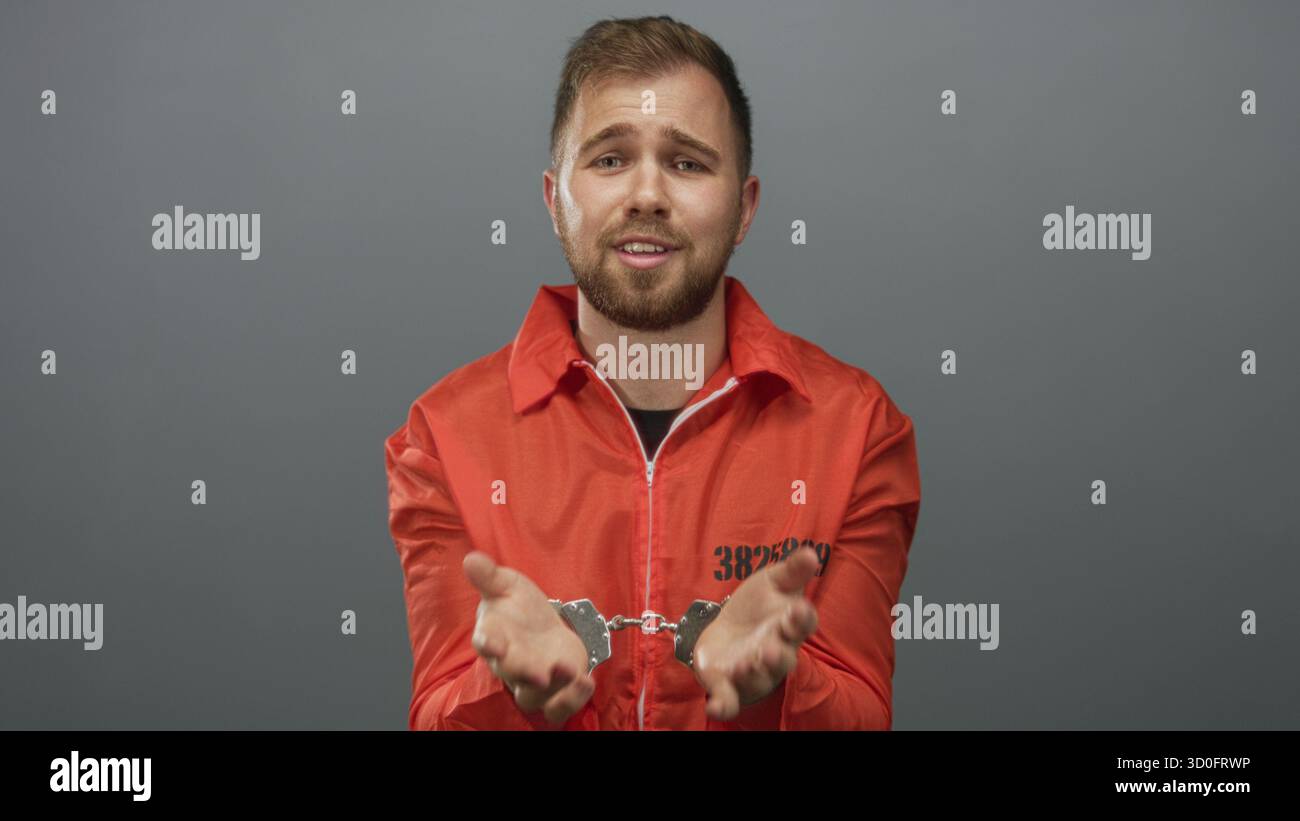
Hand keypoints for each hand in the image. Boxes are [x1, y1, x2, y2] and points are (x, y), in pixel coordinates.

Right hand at [463, 551, 594, 727]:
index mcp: (494, 637)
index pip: (485, 643)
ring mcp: (533, 680)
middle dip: (523, 673)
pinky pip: (559, 707)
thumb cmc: (517, 606)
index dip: (488, 644)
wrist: (540, 625)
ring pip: (534, 699)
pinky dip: (572, 700)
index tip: (492, 643)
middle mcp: (510, 664)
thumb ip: (490, 576)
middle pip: (511, 675)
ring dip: (552, 690)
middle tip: (538, 672)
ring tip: (569, 672)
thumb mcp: (506, 585)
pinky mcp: (556, 689)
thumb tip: (471, 558)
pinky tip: (586, 681)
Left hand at [691, 546, 820, 720]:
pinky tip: (715, 707)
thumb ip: (792, 570)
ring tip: (744, 665)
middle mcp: (774, 653)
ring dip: (752, 674)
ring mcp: (751, 671)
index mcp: (788, 626)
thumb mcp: (773, 581)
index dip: (801, 619)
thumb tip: (811, 552)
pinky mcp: (727, 685)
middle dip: (778, 656)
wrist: (728, 628)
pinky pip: (729, 700)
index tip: (798, 609)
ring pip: (757, 678)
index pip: (801, 624)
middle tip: (772, 649)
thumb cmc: (758, 606)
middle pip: (783, 659)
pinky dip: (723, 705)